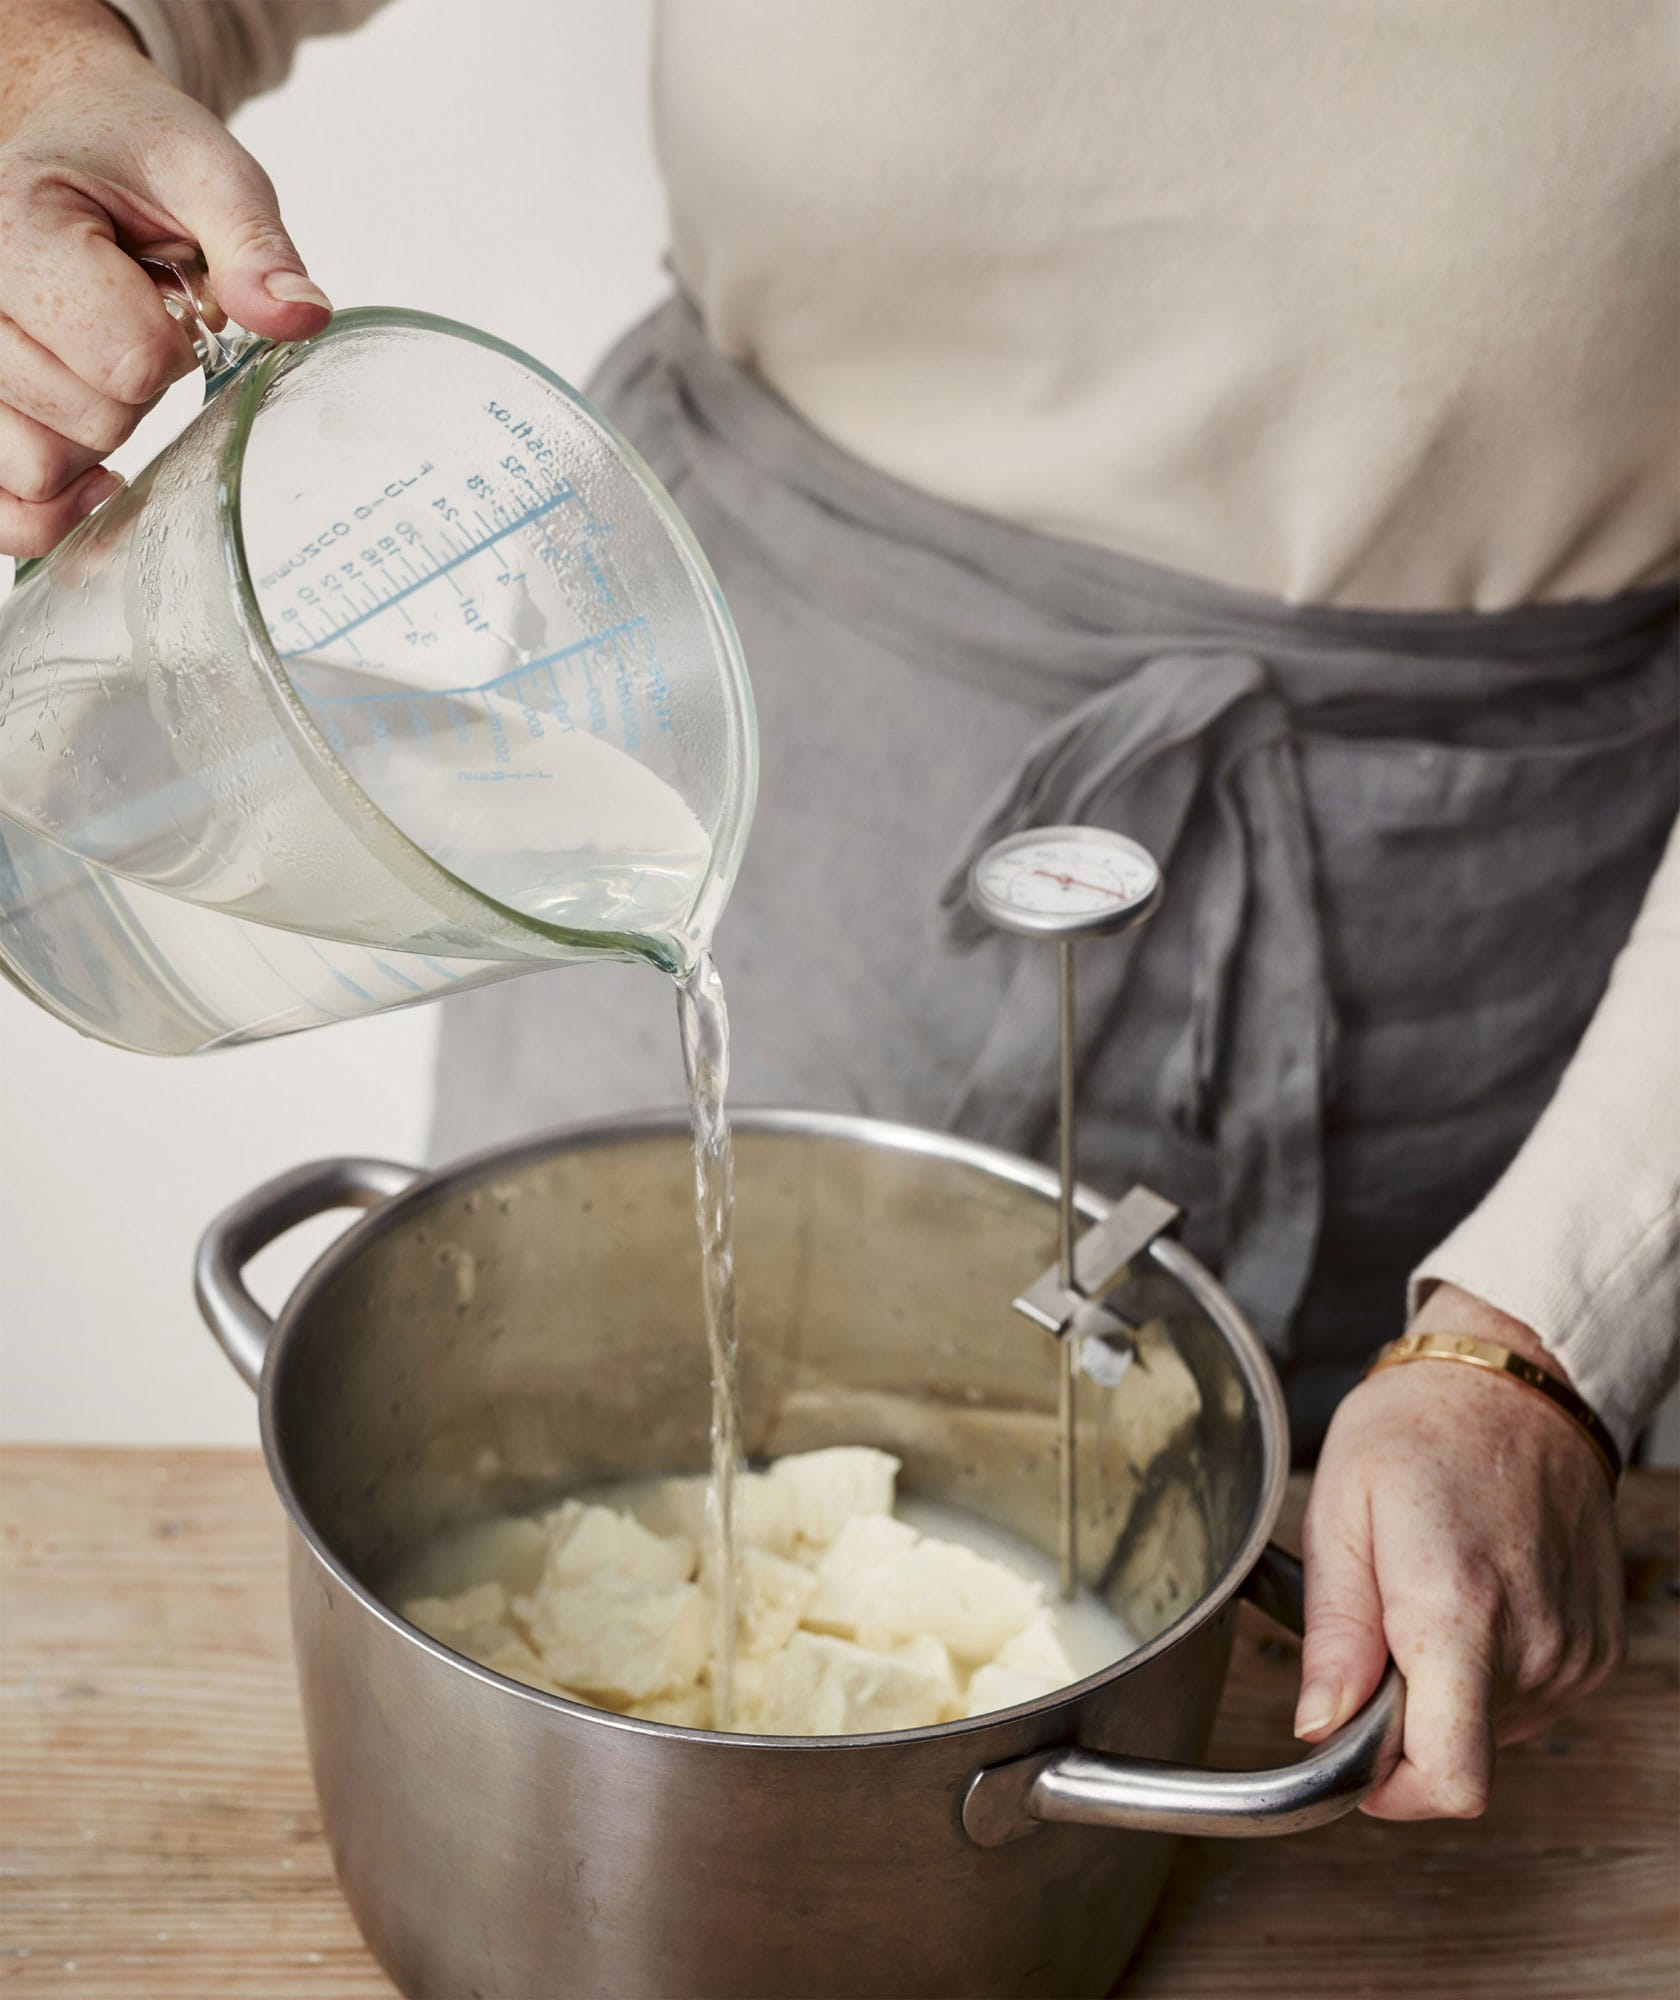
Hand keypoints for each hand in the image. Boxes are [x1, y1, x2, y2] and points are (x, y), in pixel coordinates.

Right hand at [0, 0, 330, 557]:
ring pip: (38, 470)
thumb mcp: (208, 173)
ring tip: (97, 366)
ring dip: (95, 440)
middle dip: (137, 393)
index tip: (165, 298)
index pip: (127, 359)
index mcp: (14, 224)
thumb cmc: (131, 157)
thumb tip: (299, 314)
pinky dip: (50, 515)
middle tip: (132, 325)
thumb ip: (254, 246)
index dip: (174, 349)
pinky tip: (91, 478)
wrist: (67, 138)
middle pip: (86, 422)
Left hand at [1296, 1283, 1623, 1818]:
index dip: (1390, 1790)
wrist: (1514, 1387)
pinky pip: (1526, 1701)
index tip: (1352, 1754)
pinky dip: (1487, 1672)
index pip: (1449, 1778)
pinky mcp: (1597, 1652)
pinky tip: (1472, 1596)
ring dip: (1444, 1692)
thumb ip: (1333, 1631)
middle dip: (1402, 1719)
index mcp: (1457, 1610)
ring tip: (1423, 1594)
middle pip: (1457, 1757)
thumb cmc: (1417, 1431)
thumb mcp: (1339, 1509)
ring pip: (1489, 1733)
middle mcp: (1531, 1644)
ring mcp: (1574, 1653)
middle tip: (1377, 1626)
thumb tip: (1320, 1727)